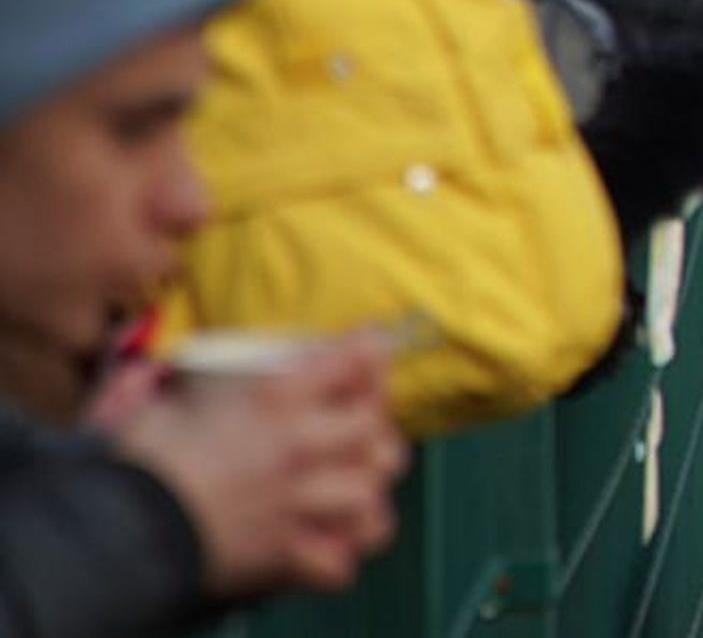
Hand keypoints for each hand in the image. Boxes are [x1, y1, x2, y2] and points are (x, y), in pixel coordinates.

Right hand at [114, 335, 405, 597]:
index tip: (369, 346)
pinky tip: (322, 542)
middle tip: (356, 427)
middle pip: (376, 429)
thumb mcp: (161, 398)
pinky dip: (335, 557)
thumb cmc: (139, 457)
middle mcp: (300, 444)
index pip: (355, 357)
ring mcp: (297, 502)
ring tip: (348, 489)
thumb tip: (145, 371)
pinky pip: (339, 564)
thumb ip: (173, 378)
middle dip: (374, 427)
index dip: (369, 349)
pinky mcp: (284, 555)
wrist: (118, 529)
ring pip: (370, 496)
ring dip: (363, 495)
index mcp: (277, 396)